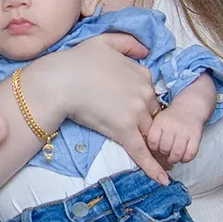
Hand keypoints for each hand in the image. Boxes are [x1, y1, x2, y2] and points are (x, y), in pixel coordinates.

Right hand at [33, 32, 167, 182]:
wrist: (60, 81)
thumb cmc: (77, 60)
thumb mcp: (105, 41)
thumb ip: (129, 43)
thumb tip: (146, 50)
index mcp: (142, 74)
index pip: (149, 94)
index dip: (140, 103)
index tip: (130, 109)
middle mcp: (144, 93)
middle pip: (151, 115)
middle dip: (143, 124)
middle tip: (131, 131)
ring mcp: (135, 113)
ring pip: (147, 133)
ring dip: (149, 144)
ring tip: (152, 157)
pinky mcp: (124, 131)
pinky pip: (142, 152)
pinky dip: (153, 168)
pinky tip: (162, 180)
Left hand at [144, 106, 203, 165]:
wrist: (190, 107)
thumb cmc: (171, 118)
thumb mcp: (158, 121)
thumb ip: (154, 135)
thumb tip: (151, 154)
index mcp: (160, 122)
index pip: (152, 141)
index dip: (154, 149)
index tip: (156, 149)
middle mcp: (172, 126)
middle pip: (165, 148)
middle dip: (164, 155)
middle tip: (166, 155)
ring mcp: (185, 131)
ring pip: (177, 153)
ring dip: (174, 159)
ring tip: (173, 158)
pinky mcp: (196, 136)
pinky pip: (190, 153)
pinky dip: (186, 159)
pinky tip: (183, 157)